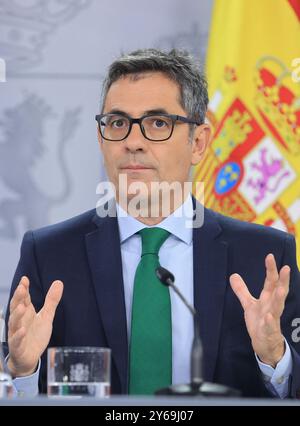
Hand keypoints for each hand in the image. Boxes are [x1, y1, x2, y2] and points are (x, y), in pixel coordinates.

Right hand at [7, 276, 62, 376]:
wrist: (30, 358)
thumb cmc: (36, 335)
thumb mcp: (46, 316)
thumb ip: (51, 301)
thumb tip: (59, 282)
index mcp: (26, 313)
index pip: (23, 299)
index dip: (23, 289)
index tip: (25, 279)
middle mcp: (20, 322)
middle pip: (16, 308)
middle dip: (18, 298)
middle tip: (21, 288)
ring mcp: (17, 334)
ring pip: (14, 323)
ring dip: (17, 315)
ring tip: (22, 307)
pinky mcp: (18, 347)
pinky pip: (16, 341)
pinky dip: (19, 335)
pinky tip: (22, 330)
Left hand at [230, 253, 289, 367]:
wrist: (265, 344)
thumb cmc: (260, 321)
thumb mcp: (249, 304)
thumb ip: (242, 290)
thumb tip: (233, 275)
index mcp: (268, 298)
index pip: (270, 282)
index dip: (270, 269)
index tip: (270, 256)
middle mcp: (272, 306)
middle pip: (279, 291)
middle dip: (282, 280)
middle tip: (286, 268)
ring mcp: (272, 319)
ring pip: (278, 307)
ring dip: (280, 298)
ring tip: (280, 289)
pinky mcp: (269, 331)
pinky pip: (270, 326)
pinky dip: (270, 322)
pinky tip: (268, 317)